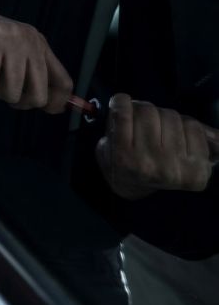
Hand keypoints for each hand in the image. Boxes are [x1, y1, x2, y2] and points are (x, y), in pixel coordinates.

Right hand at [0, 14, 72, 112]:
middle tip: (9, 95)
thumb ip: (36, 75)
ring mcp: (10, 43)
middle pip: (39, 96)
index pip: (63, 82)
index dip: (58, 103)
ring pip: (11, 93)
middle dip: (21, 103)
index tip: (49, 110)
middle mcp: (29, 41)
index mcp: (39, 43)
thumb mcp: (19, 50)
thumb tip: (54, 107)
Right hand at [96, 94, 218, 199]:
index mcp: (123, 158)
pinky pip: (194, 127)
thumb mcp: (105, 148)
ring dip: (165, 119)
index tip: (121, 103)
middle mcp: (149, 164)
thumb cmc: (125, 167)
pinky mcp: (198, 169)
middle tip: (142, 122)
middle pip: (148, 111)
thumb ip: (113, 123)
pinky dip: (186, 128)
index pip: (122, 112)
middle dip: (144, 111)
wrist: (147, 204)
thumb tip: (123, 100)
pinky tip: (178, 140)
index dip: (121, 103)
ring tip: (160, 133)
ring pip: (172, 116)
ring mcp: (176, 167)